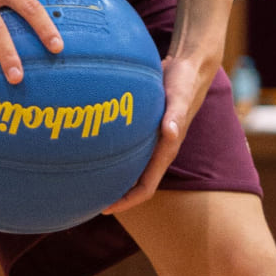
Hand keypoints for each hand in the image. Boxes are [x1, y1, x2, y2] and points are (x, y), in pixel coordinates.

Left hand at [102, 54, 208, 214]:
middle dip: (114, 195)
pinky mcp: (145, 129)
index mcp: (167, 151)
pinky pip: (127, 150)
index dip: (127, 201)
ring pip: (130, 168)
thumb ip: (176, 114)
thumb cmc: (185, 82)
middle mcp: (159, 150)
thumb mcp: (180, 96)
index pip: (146, 188)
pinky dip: (111, 156)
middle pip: (134, 183)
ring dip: (112, 178)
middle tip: (86, 201)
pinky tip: (92, 151)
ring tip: (85, 183)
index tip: (105, 209)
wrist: (190, 66)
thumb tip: (171, 132)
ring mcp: (152, 141)